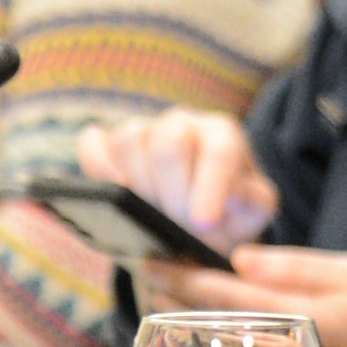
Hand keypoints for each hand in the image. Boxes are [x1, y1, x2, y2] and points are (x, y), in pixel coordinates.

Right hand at [78, 114, 275, 246]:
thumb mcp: (253, 213)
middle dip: (173, 190)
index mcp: (223, 134)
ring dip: (139, 184)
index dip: (210, 186)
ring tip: (153, 211)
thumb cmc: (229, 215)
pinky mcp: (107, 143)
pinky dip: (99, 170)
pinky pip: (93, 146)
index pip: (220, 151)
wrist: (194, 222)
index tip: (203, 221)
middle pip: (170, 142)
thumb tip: (234, 194)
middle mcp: (183, 123)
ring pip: (131, 139)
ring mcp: (143, 130)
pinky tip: (114, 193)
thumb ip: (253, 203)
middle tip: (177, 220)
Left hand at [141, 246, 346, 346]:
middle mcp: (292, 344)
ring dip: (198, 310)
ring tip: (164, 289)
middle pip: (221, 320)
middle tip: (145, 269)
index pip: (229, 298)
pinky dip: (228, 321)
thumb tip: (239, 260)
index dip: (186, 278)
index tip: (153, 259)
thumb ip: (296, 267)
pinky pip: (252, 339)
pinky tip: (213, 311)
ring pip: (232, 331)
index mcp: (304, 317)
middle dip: (181, 295)